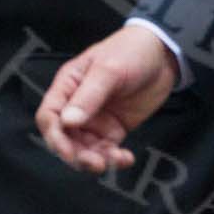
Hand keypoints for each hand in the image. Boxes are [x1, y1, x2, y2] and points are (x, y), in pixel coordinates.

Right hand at [35, 24, 178, 172]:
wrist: (164, 53)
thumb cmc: (132, 50)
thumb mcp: (109, 69)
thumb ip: (88, 96)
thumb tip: (67, 122)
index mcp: (68, 86)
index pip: (49, 116)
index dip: (54, 136)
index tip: (68, 151)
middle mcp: (77, 105)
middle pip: (64, 139)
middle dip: (76, 154)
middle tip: (95, 163)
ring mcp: (95, 119)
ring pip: (84, 149)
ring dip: (95, 160)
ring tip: (114, 161)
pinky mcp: (113, 129)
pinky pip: (106, 150)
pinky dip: (113, 159)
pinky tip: (125, 158)